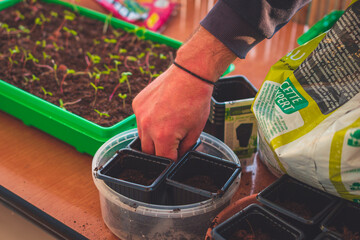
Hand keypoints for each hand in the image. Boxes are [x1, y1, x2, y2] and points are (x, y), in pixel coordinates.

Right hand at [132, 26, 235, 160]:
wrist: (190, 74)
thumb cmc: (196, 101)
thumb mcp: (195, 130)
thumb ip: (184, 148)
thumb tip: (177, 155)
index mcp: (163, 136)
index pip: (163, 160)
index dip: (171, 161)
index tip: (175, 157)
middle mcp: (147, 127)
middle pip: (148, 152)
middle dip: (160, 151)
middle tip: (172, 143)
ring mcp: (140, 115)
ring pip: (142, 137)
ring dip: (152, 138)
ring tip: (166, 126)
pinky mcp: (137, 104)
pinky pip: (139, 121)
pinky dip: (148, 122)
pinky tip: (160, 114)